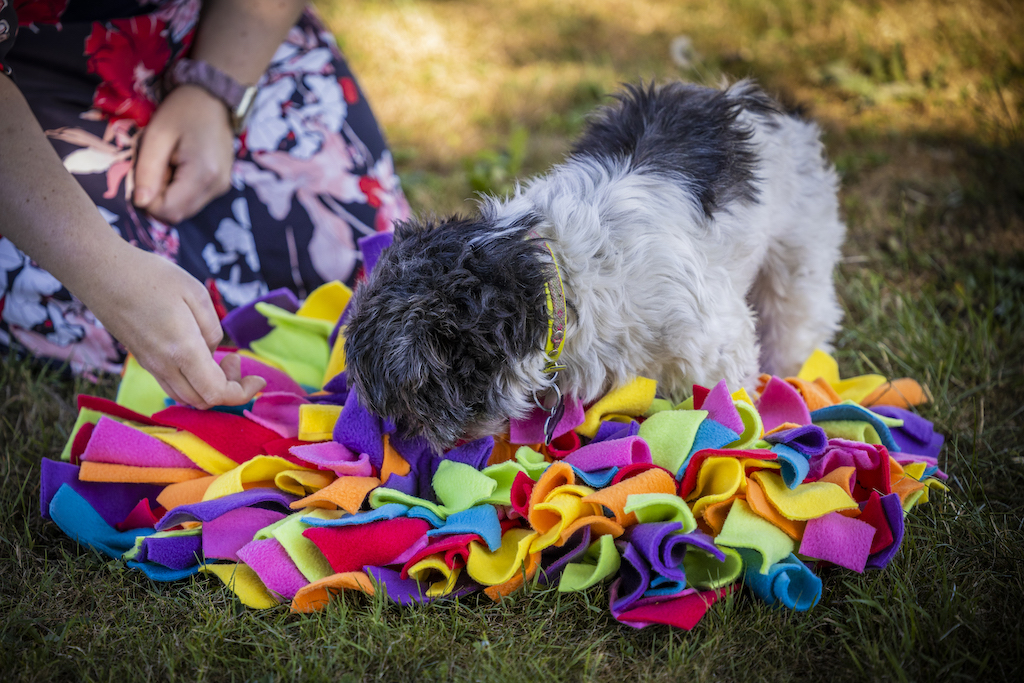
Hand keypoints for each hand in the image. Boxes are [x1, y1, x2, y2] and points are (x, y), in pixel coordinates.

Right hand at [82, 241, 264, 407]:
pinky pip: (172, 385)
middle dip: (229, 389)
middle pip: (203, 402)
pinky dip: (193, 381)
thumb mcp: (196, 294)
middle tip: (235, 360)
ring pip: (186, 397)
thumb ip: (212, 329)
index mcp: (182, 351)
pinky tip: (198, 355)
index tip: (259, 380)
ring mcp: (150, 366)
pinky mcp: (142, 360)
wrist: (100, 273)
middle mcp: (164, 366)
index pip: (217, 394)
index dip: (243, 393)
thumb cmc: (151, 277)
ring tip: (219, 357)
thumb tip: (214, 352)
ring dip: (210, 387)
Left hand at [133, 85, 234, 223]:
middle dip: (157, 198)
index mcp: (203, 174)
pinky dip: (179, 191)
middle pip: (177, 214)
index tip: (145, 173)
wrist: (213, 98)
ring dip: (168, 195)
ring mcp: (222, 188)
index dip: (148, 199)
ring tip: (168, 165)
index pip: (168, 210)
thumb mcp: (157, 135)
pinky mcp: (221, 185)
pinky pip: (193, 201)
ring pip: (185, 209)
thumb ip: (147, 170)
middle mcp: (217, 187)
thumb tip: (139, 203)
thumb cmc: (183, 110)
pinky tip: (179, 167)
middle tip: (156, 168)